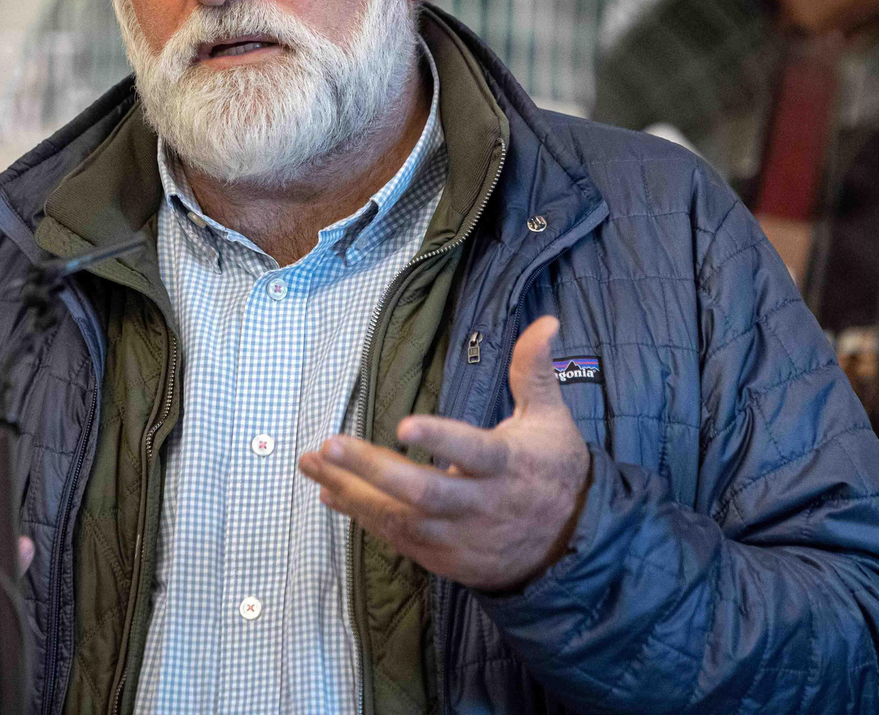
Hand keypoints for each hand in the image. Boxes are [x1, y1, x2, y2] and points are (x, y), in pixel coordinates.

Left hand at [297, 316, 590, 592]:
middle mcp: (481, 505)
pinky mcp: (443, 557)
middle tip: (330, 444)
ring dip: (352, 491)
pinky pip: (395, 538)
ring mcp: (459, 536)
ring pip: (400, 518)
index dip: (440, 440)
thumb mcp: (550, 418)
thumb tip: (546, 322)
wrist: (566, 545)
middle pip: (423, 492)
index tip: (404, 424)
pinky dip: (360, 515)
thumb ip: (535, 371)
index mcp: (507, 465)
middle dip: (372, 470)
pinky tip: (329, 491)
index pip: (473, 451)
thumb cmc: (551, 470)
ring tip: (312, 462)